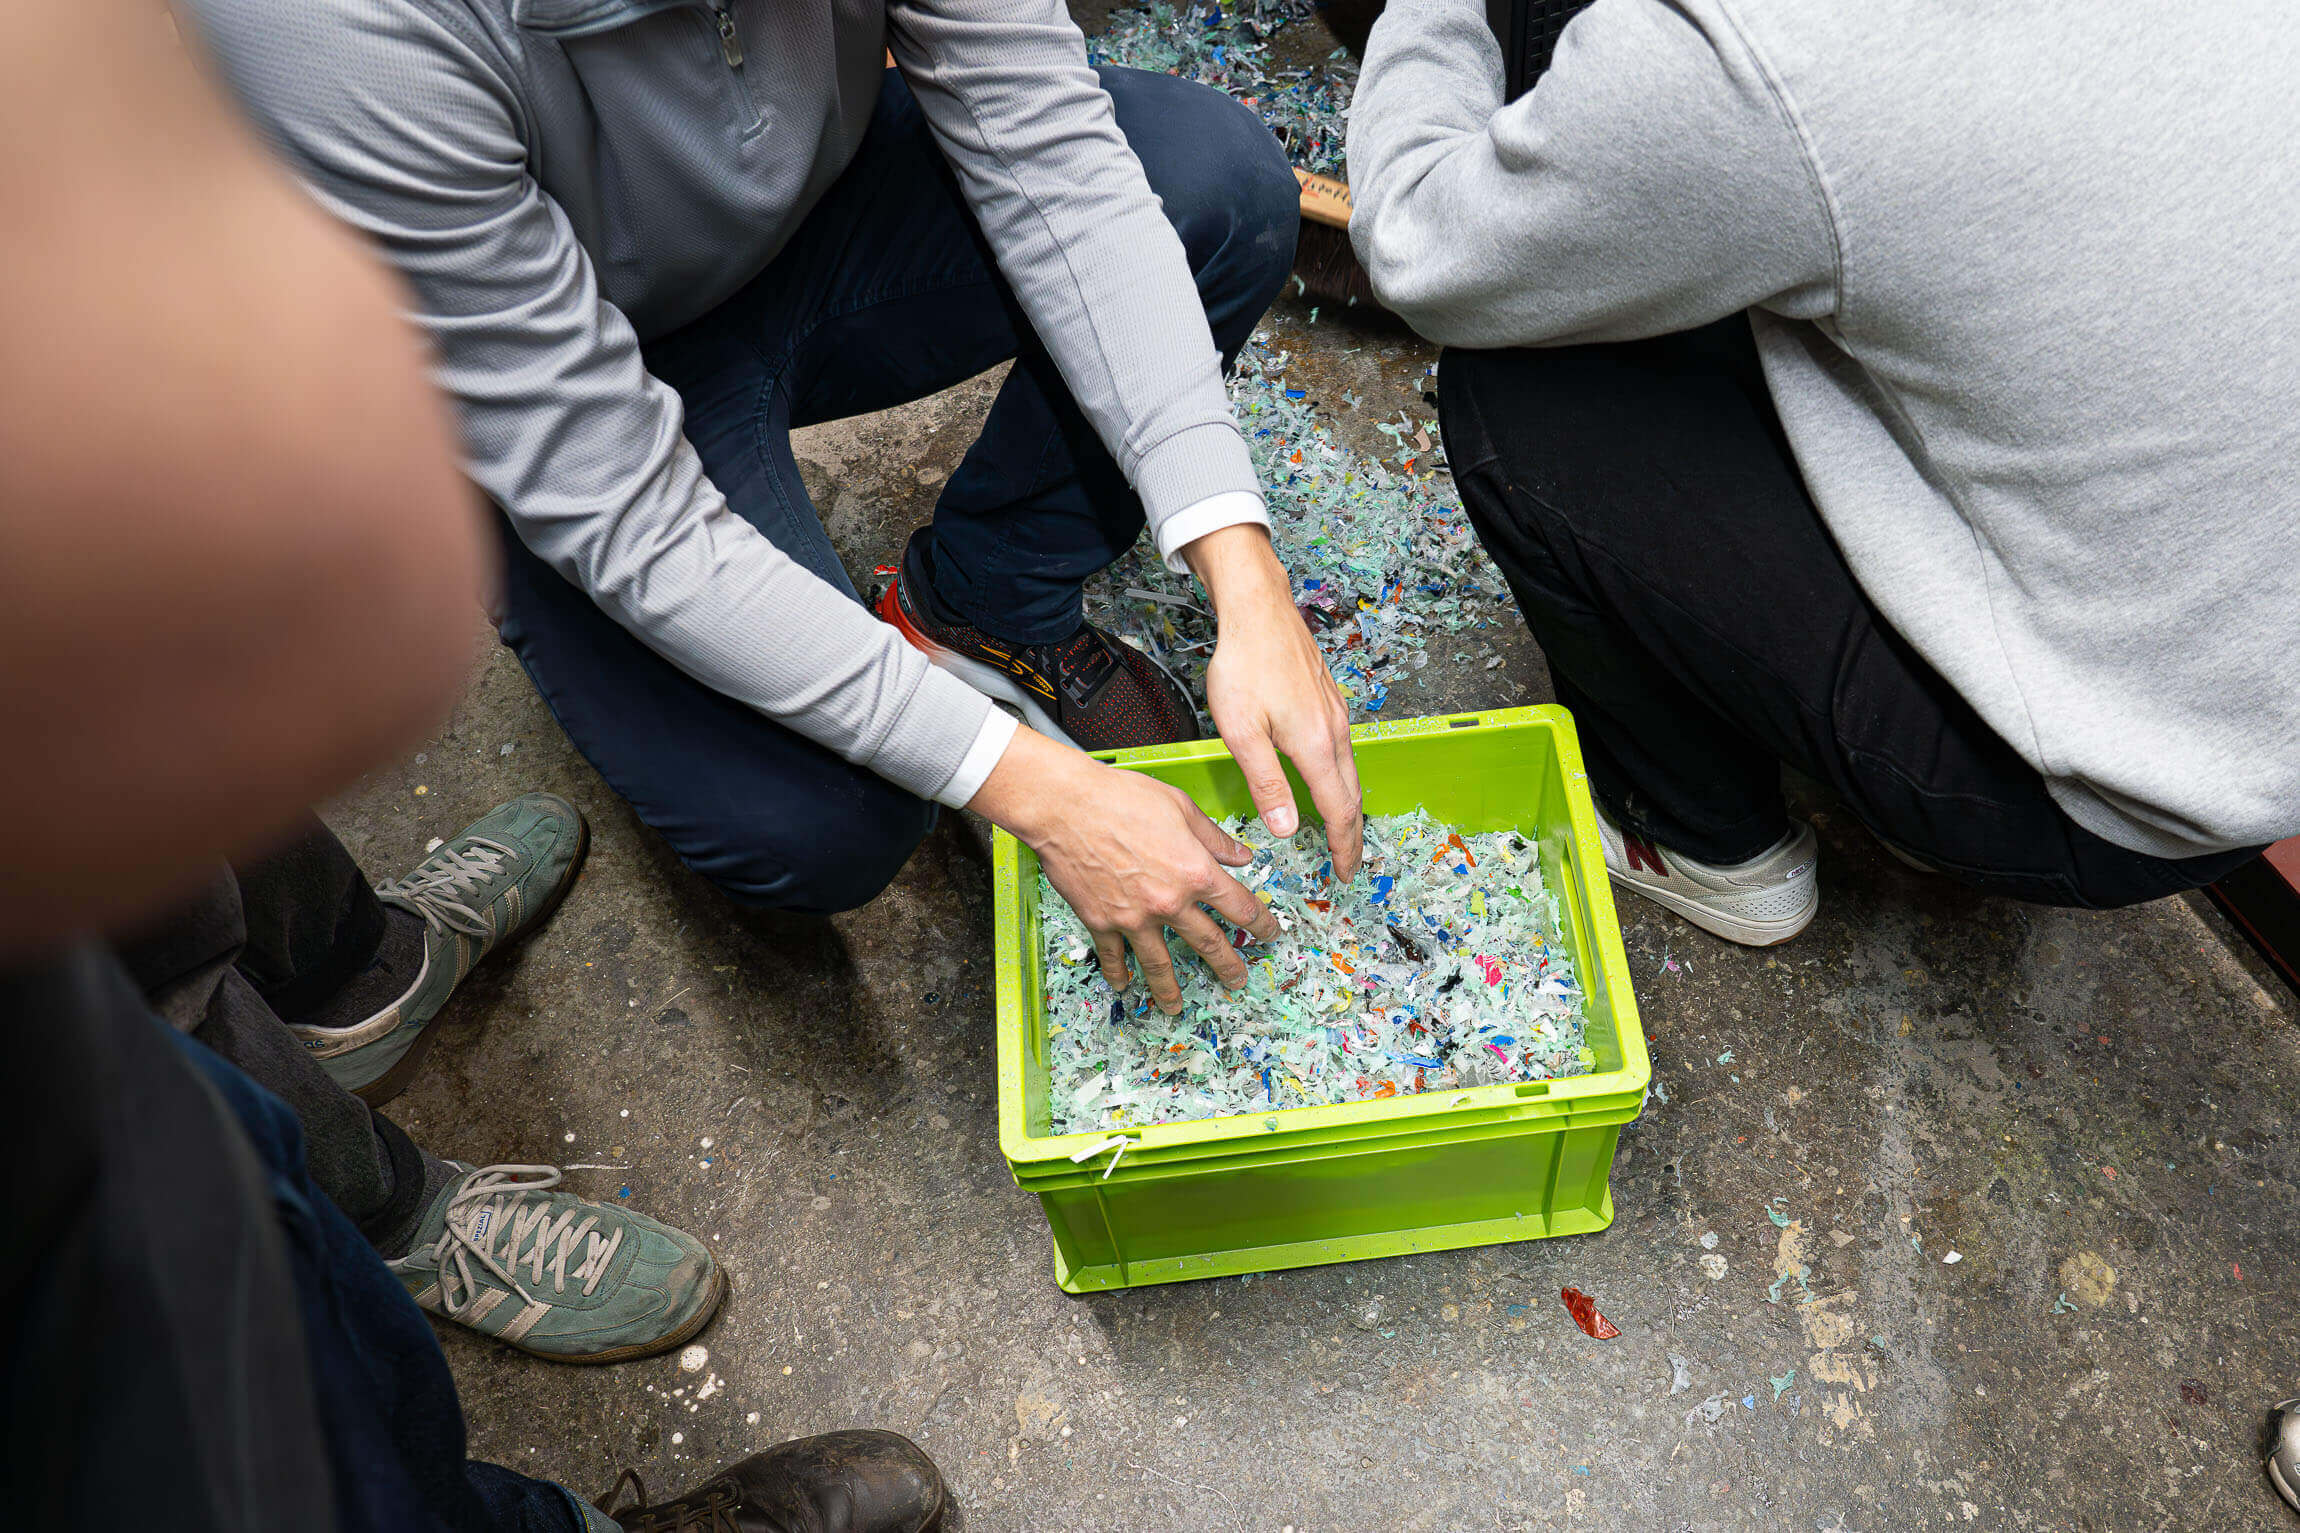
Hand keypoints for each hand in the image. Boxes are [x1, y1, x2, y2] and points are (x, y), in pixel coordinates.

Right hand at [969, 728, 1279, 1013]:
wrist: (1064, 806)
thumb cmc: (1121, 797)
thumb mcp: (1180, 807)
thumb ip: (1214, 838)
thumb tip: (1242, 855)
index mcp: (1195, 872)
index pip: (1240, 906)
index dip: (1261, 923)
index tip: (1270, 933)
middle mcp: (1170, 902)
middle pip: (1209, 943)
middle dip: (1228, 965)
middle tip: (1238, 980)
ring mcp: (1134, 918)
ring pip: (1160, 964)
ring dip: (1171, 989)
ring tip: (1177, 1007)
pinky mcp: (1101, 921)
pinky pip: (1114, 955)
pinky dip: (1118, 973)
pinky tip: (1123, 985)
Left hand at [1183, 525, 1364, 879]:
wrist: (1258, 609)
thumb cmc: (1245, 664)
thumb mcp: (1243, 732)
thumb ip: (1267, 784)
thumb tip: (1287, 830)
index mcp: (1315, 746)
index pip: (1339, 811)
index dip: (1343, 847)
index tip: (1343, 873)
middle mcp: (1334, 731)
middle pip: (1353, 795)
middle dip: (1352, 834)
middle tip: (1347, 862)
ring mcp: (1335, 713)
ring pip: (1350, 771)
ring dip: (1348, 806)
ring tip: (1340, 830)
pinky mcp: (1328, 699)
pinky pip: (1342, 750)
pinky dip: (1342, 777)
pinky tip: (1327, 779)